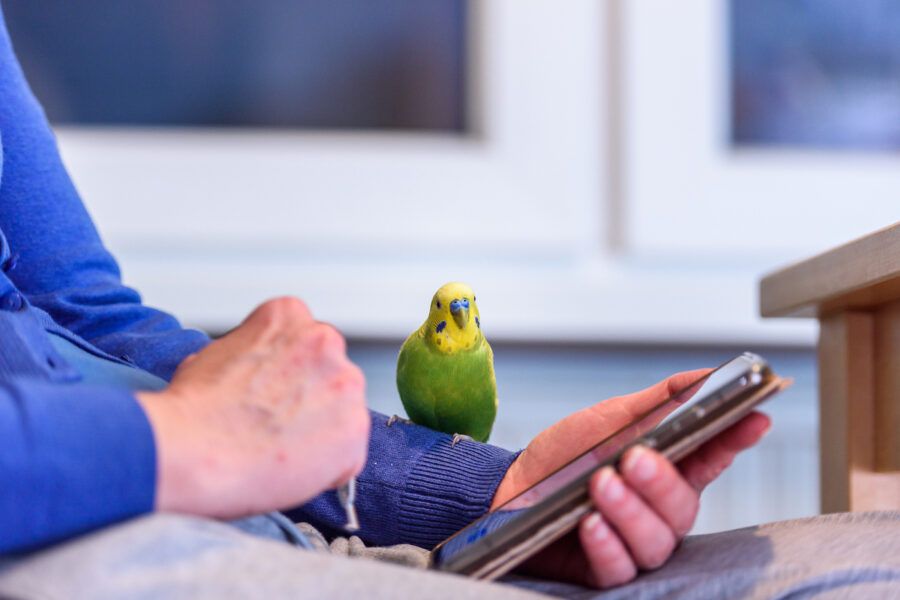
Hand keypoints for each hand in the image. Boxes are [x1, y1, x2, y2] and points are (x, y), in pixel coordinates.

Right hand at [137, 297, 369, 518]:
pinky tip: (293, 469)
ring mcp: (345, 384)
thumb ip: (250, 355)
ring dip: (321, 431)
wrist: (189, 452)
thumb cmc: (192, 412)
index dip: (287, 374)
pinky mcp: (354, 429)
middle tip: (276, 426)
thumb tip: (254, 373)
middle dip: (309, 400)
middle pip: (329, 375)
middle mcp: (325, 341)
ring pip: (343, 413)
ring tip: (280, 450)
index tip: (273, 393)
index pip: (305, 342)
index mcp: (289, 316)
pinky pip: (349, 453)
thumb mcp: (214, 355)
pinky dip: (328, 467)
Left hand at [493, 370, 770, 588]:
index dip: (734, 440)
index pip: (711, 457)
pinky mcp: (603, 570)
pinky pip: (618, 567)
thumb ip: (659, 402)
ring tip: (601, 485)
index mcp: (667, 472)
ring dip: (629, 511)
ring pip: (655, 541)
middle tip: (634, 459)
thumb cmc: (563, 456)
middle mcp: (657, 512)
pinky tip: (591, 524)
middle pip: (683, 508)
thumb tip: (704, 375)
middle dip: (661, 482)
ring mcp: (632, 543)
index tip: (754, 418)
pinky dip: (606, 544)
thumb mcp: (609, 419)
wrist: (509, 489)